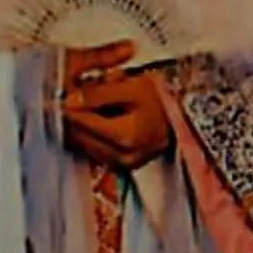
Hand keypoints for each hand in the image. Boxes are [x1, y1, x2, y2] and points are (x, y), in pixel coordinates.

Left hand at [61, 40, 175, 170]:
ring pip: (84, 143)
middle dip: (76, 114)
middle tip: (81, 94)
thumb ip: (98, 93)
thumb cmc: (165, 98)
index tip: (64, 92)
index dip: (68, 104)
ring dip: (81, 124)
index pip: (80, 121)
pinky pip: (94, 150)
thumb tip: (69, 101)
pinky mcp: (123, 165)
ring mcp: (124, 164)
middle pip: (79, 135)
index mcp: (126, 136)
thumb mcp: (133, 86)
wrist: (189, 114)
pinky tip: (102, 119)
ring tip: (98, 106)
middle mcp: (124, 156)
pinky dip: (91, 134)